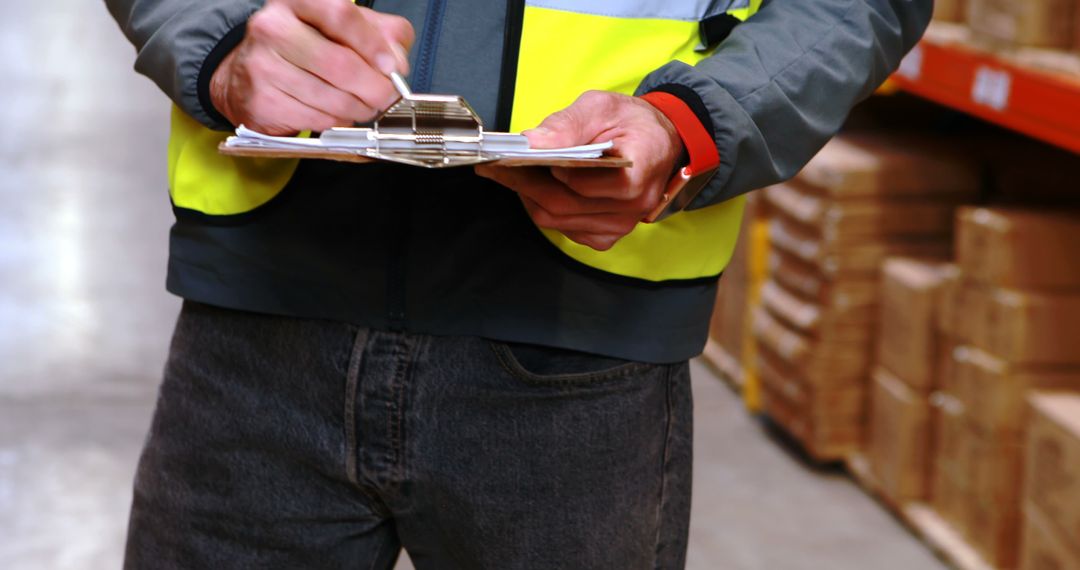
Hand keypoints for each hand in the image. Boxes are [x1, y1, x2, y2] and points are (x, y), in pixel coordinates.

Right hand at [210, 0, 414, 134]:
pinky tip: (335, 112)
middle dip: (373, 88)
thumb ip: (381, 35)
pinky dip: (337, 121)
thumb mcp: (344, 29)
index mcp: (297, 1)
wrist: (245, 75)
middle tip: (386, 97)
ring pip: (332, 98)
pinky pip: (317, 119)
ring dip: (358, 108)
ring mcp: (264, 66)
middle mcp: (274, 28)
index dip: (372, 44)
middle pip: (340, 64)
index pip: (340, 14)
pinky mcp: (263, 102)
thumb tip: (397, 64)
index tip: (391, 67)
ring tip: (362, 105)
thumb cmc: (306, 48)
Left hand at [475, 91, 683, 250]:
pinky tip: (538, 188)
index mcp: (639, 169)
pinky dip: (546, 209)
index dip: (549, 172)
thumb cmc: (634, 124)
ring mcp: (620, 224)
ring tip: (511, 173)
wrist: (659, 143)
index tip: (516, 157)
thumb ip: (568, 124)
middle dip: (524, 184)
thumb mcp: (603, 106)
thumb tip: (533, 142)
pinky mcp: (608, 235)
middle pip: (564, 205)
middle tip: (497, 165)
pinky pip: (566, 229)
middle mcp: (632, 205)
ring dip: (530, 197)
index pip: (584, 182)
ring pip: (559, 220)